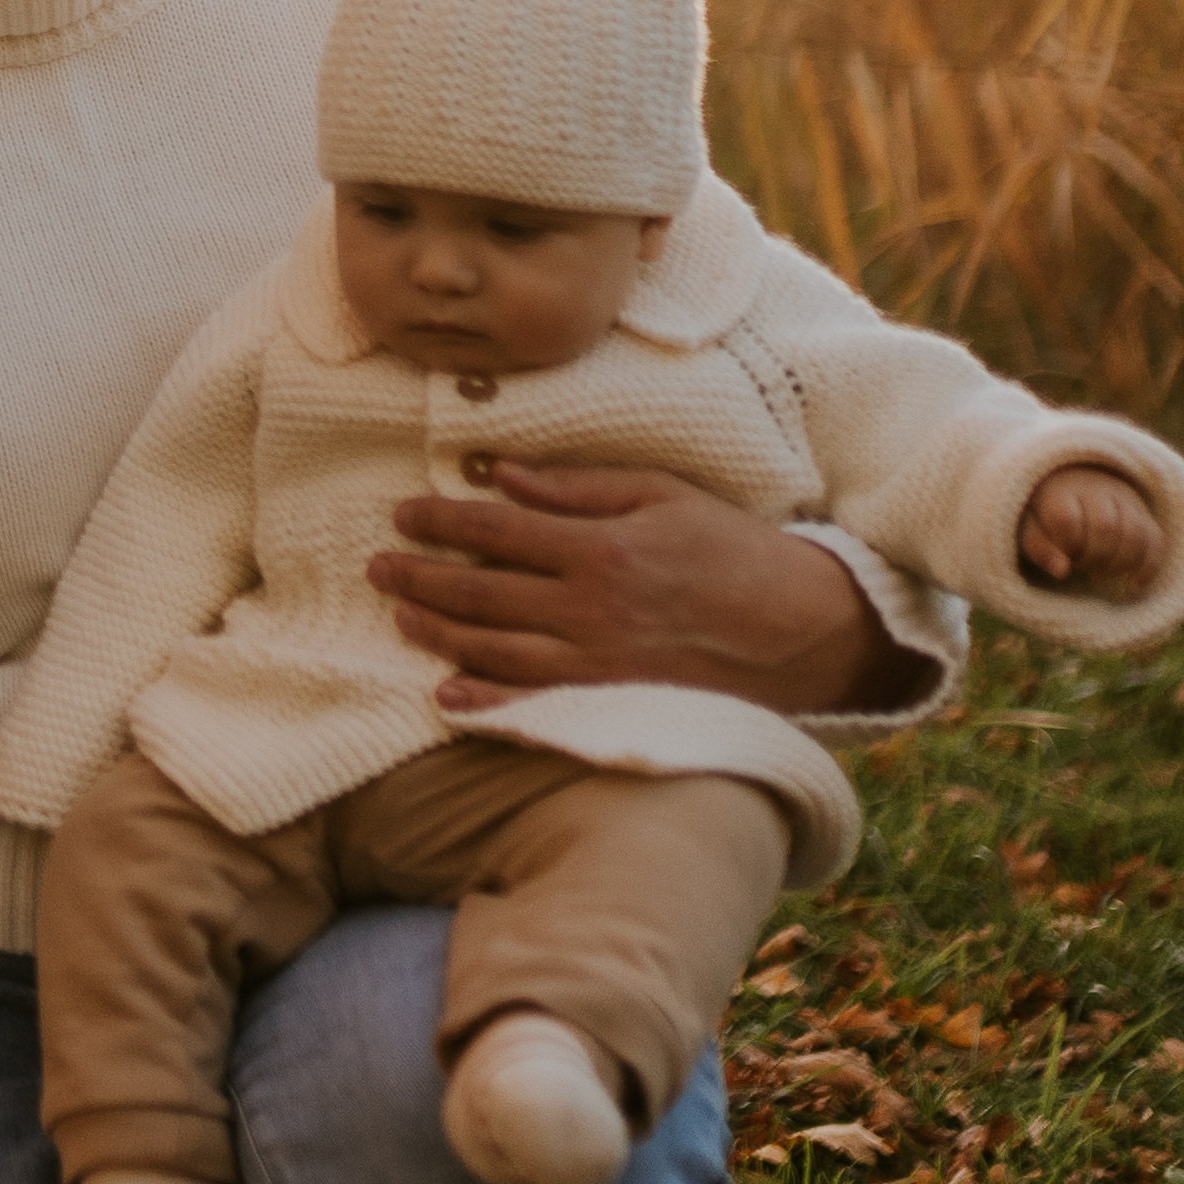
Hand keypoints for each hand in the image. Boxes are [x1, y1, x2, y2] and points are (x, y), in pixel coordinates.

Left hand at [368, 459, 924, 718]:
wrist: (806, 630)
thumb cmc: (736, 552)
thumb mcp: (664, 496)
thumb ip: (580, 489)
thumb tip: (504, 477)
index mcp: (599, 548)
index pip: (494, 532)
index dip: (439, 523)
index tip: (401, 514)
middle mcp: (589, 608)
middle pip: (479, 594)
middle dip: (419, 579)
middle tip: (377, 568)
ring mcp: (597, 663)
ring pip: (493, 650)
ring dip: (437, 634)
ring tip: (400, 617)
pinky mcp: (611, 703)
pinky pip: (533, 705)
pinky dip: (484, 704)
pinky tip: (446, 698)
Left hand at [1019, 463, 1166, 598]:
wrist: (1071, 485)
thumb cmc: (1045, 515)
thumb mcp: (1030, 528)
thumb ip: (1039, 547)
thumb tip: (1061, 571)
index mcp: (1060, 490)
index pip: (1066, 520)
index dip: (1066, 546)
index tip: (1063, 554)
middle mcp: (1096, 490)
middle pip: (1105, 527)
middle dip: (1094, 556)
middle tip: (1084, 567)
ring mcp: (1124, 501)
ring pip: (1135, 533)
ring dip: (1121, 563)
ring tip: (1102, 574)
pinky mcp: (1144, 515)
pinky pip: (1156, 540)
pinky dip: (1149, 566)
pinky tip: (1135, 584)